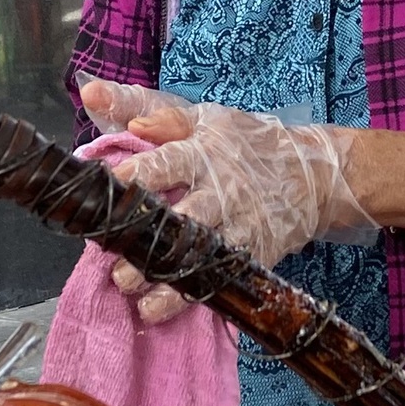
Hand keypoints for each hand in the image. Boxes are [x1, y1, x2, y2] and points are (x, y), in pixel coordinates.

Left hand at [78, 81, 374, 323]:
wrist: (312, 175)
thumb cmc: (243, 142)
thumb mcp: (200, 117)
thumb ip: (143, 107)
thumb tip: (92, 94)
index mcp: (203, 152)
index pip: (168, 163)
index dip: (139, 175)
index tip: (112, 185)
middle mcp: (221, 191)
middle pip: (183, 219)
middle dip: (147, 241)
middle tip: (112, 260)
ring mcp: (240, 226)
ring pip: (200, 256)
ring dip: (166, 278)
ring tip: (134, 295)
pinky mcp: (254, 254)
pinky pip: (221, 279)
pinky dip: (192, 296)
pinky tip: (161, 310)